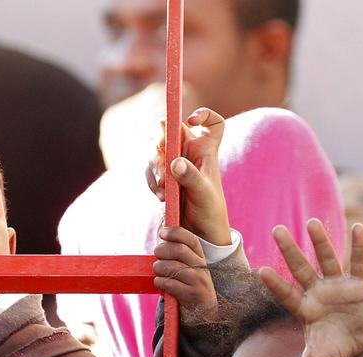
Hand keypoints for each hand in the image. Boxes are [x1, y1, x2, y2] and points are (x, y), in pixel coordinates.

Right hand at [146, 108, 230, 245]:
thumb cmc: (209, 212)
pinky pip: (149, 169)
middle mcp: (189, 153)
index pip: (212, 124)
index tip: (193, 121)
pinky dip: (151, 180)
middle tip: (163, 164)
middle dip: (160, 142)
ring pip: (155, 150)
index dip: (204, 115)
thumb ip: (191, 177)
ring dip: (154, 167)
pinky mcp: (162, 177)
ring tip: (165, 190)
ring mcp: (173, 164)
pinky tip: (160, 196)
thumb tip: (175, 163)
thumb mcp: (204, 195)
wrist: (199, 234)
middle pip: (169, 130)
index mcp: (206, 151)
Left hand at [153, 225, 217, 324]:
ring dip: (159, 268)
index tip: (162, 233)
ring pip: (172, 267)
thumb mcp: (190, 268)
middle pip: (179, 250)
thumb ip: (178, 254)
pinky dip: (160, 282)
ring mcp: (199, 281)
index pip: (191, 239)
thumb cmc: (189, 286)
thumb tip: (161, 236)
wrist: (204, 311)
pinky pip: (170, 284)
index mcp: (200, 257)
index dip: (175, 233)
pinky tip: (160, 283)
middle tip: (156, 255)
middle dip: (162, 250)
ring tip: (157, 271)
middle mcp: (202, 267)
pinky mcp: (192, 295)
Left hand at [259, 220, 362, 356]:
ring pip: (328, 260)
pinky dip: (359, 246)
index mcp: (305, 309)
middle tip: (275, 230)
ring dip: (321, 241)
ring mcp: (337, 286)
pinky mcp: (358, 284)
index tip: (260, 271)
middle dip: (290, 251)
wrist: (359, 347)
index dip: (276, 285)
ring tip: (312, 222)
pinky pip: (359, 262)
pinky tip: (358, 227)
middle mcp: (318, 293)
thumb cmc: (333, 349)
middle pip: (301, 269)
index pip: (286, 295)